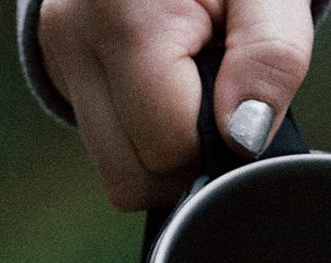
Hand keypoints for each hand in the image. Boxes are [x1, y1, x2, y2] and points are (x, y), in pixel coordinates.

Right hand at [37, 0, 313, 208]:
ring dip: (166, 161)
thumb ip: (271, 57)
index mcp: (128, 8)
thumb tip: (244, 136)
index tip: (236, 102)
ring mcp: (60, 52)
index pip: (170, 142)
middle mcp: (77, 29)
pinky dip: (144, 145)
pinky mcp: (59, 70)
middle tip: (217, 103)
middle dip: (190, 157)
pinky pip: (108, 159)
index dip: (217, 142)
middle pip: (139, 173)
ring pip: (119, 178)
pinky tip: (162, 98)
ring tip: (190, 101)